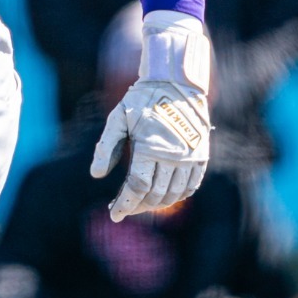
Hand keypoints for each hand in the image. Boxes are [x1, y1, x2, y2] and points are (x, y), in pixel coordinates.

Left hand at [91, 10, 212, 220]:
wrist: (175, 83)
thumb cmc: (142, 100)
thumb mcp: (117, 118)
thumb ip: (106, 147)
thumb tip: (96, 175)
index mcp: (151, 147)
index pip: (138, 187)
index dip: (125, 203)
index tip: (114, 214)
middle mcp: (174, 156)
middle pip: (155, 195)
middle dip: (137, 206)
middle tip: (123, 208)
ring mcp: (191, 158)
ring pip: (174, 195)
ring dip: (156, 204)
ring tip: (140, 204)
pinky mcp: (201, 157)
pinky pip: (192, 186)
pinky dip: (178, 196)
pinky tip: (164, 197)